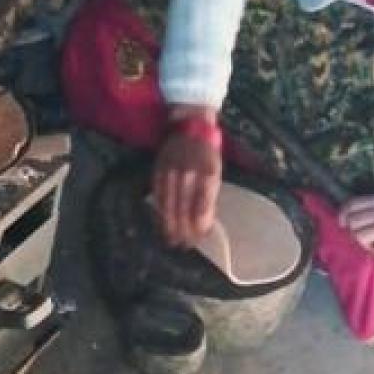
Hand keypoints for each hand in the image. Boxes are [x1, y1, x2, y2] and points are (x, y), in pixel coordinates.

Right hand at [152, 128, 221, 246]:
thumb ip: (210, 195)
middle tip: (184, 246)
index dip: (199, 225)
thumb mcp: (216, 171)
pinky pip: (158, 198)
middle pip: (184, 210)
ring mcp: (171, 174)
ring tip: (172, 241)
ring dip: (170, 226)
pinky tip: (161, 224)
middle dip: (184, 230)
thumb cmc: (207, 151)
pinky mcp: (158, 173)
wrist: (189, 127)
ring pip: (169, 206)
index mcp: (207, 175)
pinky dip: (159, 214)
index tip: (199, 238)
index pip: (202, 206)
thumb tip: (204, 222)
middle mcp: (188, 175)